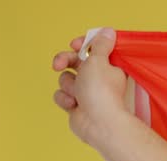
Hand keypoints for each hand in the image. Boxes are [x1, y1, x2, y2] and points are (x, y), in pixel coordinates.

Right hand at [52, 28, 130, 147]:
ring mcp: (87, 93)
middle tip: (57, 64)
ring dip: (69, 86)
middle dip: (63, 62)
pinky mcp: (76, 105)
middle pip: (74, 62)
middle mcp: (98, 79)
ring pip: (66, 79)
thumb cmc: (101, 91)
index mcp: (108, 67)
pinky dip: (65, 99)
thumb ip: (100, 45)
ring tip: (79, 95)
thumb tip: (109, 32)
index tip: (74, 45)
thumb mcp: (100, 61)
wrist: (98, 123)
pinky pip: (62, 95)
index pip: (92, 50)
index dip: (81, 45)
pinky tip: (74, 106)